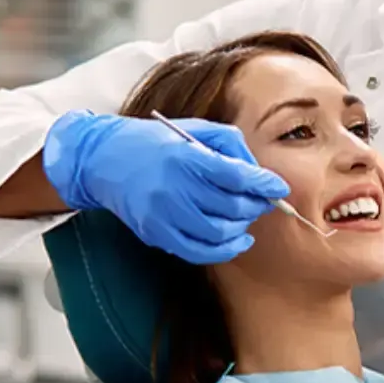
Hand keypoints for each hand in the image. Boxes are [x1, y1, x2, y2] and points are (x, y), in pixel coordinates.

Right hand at [43, 111, 289, 264]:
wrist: (104, 159)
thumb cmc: (156, 142)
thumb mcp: (195, 130)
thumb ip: (232, 147)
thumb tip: (259, 174)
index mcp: (184, 156)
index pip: (235, 176)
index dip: (262, 184)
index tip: (279, 188)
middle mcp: (172, 187)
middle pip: (231, 207)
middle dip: (255, 205)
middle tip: (262, 200)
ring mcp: (162, 214)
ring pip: (219, 233)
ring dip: (241, 227)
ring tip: (245, 216)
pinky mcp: (155, 233)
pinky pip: (199, 252)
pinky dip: (225, 250)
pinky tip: (238, 240)